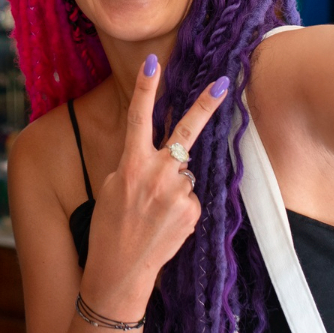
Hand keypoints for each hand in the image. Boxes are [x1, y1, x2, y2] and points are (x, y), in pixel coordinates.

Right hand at [79, 56, 228, 319]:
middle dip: (205, 105)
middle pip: (185, 132)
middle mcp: (158, 174)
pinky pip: (190, 197)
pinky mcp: (192, 211)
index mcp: (132, 164)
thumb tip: (160, 156)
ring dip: (174, 184)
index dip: (145, 88)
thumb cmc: (110, 227)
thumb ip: (136, 165)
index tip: (153, 62)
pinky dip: (180, 205)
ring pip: (184, 173)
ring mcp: (178, 193)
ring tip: (154, 212)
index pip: (138, 117)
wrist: (120, 271)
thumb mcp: (113, 187)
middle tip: (223, 82)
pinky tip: (164, 223)